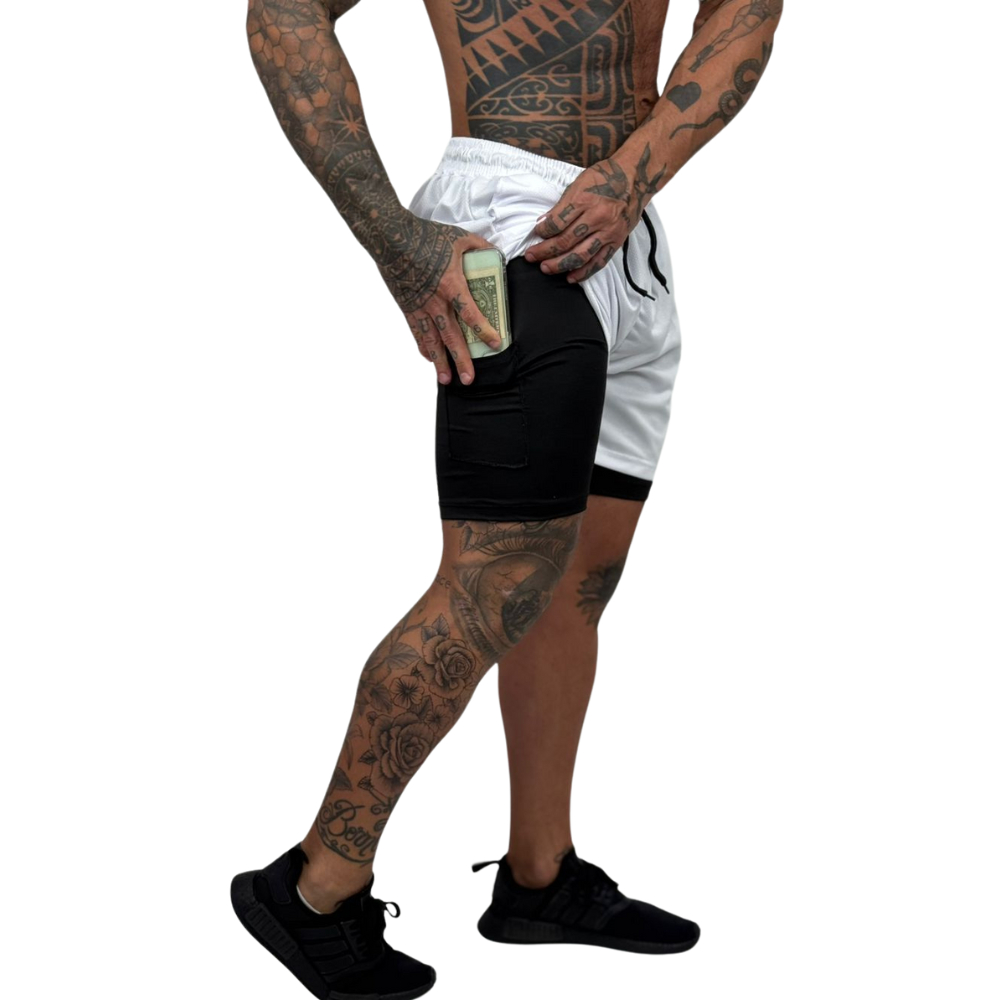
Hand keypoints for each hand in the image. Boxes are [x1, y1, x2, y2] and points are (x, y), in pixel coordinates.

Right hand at [378, 216, 501, 385]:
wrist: (390, 238)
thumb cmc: (425, 236)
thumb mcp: (459, 237)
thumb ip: (479, 247)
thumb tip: (495, 252)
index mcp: (452, 285)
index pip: (471, 314)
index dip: (484, 330)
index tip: (495, 343)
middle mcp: (436, 302)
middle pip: (451, 336)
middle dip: (461, 359)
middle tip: (469, 378)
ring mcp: (420, 307)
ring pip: (432, 341)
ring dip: (440, 362)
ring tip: (447, 380)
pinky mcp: (407, 307)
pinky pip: (417, 332)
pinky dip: (423, 347)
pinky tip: (430, 359)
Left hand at [524, 155, 645, 282]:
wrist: (634, 178)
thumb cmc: (604, 178)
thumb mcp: (579, 184)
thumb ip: (562, 206)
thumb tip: (543, 224)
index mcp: (584, 200)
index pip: (557, 222)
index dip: (543, 231)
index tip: (535, 235)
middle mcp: (596, 217)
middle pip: (565, 241)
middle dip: (545, 251)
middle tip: (531, 257)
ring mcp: (607, 232)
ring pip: (580, 255)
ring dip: (560, 265)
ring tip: (546, 269)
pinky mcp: (616, 241)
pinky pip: (598, 262)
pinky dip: (584, 272)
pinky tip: (570, 278)